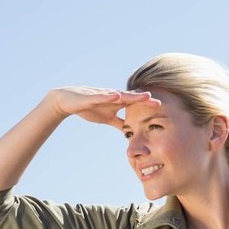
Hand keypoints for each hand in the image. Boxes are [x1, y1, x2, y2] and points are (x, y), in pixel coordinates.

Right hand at [44, 87, 160, 129]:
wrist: (66, 102)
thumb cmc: (88, 108)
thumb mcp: (107, 118)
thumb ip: (119, 124)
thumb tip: (130, 133)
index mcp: (116, 102)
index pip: (135, 103)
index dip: (147, 105)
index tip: (162, 107)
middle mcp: (111, 97)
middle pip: (131, 98)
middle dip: (144, 99)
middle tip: (158, 101)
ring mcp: (101, 96)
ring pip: (118, 95)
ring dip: (131, 96)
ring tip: (143, 96)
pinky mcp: (90, 97)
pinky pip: (101, 97)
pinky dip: (109, 97)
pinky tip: (117, 97)